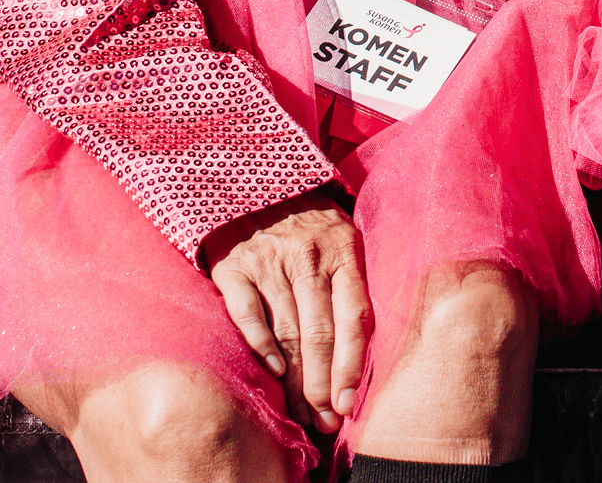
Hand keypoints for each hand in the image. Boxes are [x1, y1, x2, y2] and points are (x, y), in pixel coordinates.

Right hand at [206, 191, 369, 431]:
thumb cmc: (307, 219)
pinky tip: (272, 371)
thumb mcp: (342, 233)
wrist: (250, 179)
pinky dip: (260, 343)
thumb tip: (366, 340)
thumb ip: (352, 279)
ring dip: (296, 379)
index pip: (355, 316)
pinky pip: (248, 313)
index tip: (351, 401)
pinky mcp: (235, 266)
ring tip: (304, 414)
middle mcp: (308, 257)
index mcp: (343, 250)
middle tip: (327, 422)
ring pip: (288, 331)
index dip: (353, 363)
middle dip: (324, 384)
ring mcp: (270, 262)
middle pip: (319, 333)